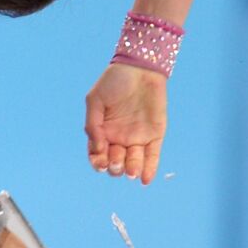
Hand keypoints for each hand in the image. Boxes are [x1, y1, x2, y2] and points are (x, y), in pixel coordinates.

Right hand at [84, 63, 167, 184]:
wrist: (140, 68)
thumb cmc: (114, 81)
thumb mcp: (95, 101)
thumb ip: (92, 126)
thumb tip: (96, 150)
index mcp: (102, 131)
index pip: (97, 155)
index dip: (98, 162)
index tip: (100, 162)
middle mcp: (118, 138)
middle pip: (115, 162)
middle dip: (114, 167)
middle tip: (115, 161)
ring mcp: (137, 138)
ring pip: (133, 162)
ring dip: (130, 170)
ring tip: (131, 171)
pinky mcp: (154, 135)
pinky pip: (152, 155)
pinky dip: (150, 169)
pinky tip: (145, 179)